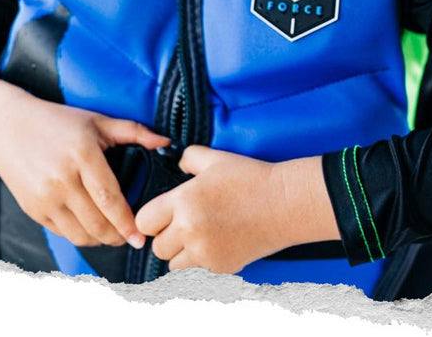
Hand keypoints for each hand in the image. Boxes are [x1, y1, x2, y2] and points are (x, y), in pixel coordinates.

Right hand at [0, 79, 169, 248]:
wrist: (6, 129)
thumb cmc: (55, 123)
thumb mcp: (95, 121)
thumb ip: (133, 132)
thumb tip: (166, 142)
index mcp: (82, 154)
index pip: (110, 199)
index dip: (128, 223)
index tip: (141, 235)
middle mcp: (62, 178)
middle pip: (98, 223)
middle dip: (119, 236)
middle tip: (132, 237)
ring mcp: (45, 197)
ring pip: (81, 234)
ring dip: (101, 240)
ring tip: (113, 234)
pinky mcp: (34, 209)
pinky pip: (64, 233)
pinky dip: (81, 236)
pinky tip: (91, 228)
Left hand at [133, 145, 338, 273]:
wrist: (286, 204)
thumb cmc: (253, 180)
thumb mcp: (217, 160)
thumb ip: (189, 158)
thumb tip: (178, 162)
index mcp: (183, 201)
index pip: (144, 221)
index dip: (153, 219)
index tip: (162, 217)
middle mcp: (190, 230)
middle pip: (158, 247)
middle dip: (167, 238)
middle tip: (184, 227)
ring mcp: (206, 252)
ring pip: (174, 265)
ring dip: (182, 255)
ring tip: (199, 239)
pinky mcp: (222, 267)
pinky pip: (198, 272)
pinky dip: (203, 263)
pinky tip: (217, 245)